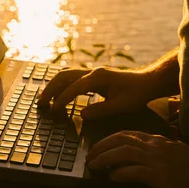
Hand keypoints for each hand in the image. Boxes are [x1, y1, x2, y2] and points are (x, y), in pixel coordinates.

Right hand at [37, 67, 154, 119]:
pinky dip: (62, 86)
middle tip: (40, 104)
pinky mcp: (94, 77)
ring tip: (45, 100)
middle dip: (50, 89)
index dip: (61, 100)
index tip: (52, 111)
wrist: (148, 82)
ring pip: (66, 75)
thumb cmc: (137, 94)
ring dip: (54, 86)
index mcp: (98, 78)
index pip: (73, 88)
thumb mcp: (121, 105)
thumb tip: (81, 115)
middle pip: (64, 76)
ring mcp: (92, 72)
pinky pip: (72, 78)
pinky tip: (58, 96)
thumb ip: (101, 110)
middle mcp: (93, 72)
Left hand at [86, 130, 188, 187]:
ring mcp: (158, 160)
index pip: (129, 133)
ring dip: (105, 158)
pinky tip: (112, 177)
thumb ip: (162, 150)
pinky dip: (120, 173)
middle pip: (122, 139)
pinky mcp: (161, 176)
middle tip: (90, 155)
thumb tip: (145, 155)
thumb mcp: (178, 153)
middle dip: (102, 146)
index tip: (99, 146)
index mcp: (160, 140)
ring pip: (124, 152)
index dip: (110, 139)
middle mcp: (157, 146)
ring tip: (94, 165)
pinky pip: (134, 172)